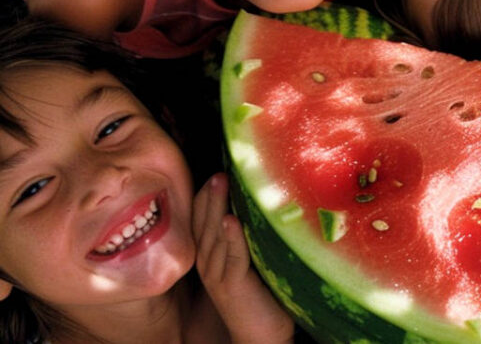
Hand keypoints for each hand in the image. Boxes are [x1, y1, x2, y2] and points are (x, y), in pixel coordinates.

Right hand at [193, 172, 293, 343]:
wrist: (260, 333)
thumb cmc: (259, 294)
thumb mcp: (248, 260)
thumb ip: (245, 238)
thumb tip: (255, 206)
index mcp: (209, 257)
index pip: (200, 222)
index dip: (204, 199)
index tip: (212, 175)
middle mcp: (208, 265)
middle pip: (205, 224)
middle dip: (209, 197)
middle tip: (217, 172)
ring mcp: (218, 275)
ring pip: (215, 236)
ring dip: (217, 209)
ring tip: (220, 184)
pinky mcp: (233, 285)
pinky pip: (232, 257)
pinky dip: (232, 238)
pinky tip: (230, 220)